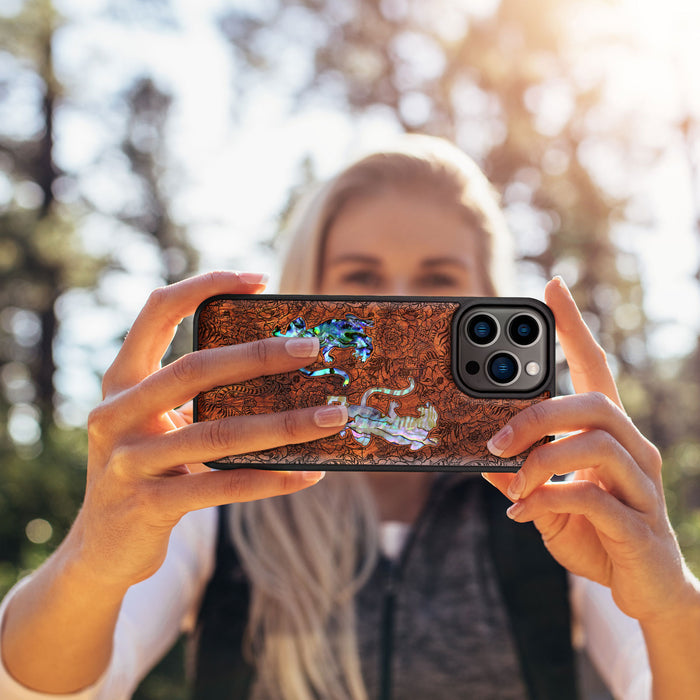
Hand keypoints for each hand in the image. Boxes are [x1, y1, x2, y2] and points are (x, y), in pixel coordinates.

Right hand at [72, 271, 347, 589]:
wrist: (101, 547)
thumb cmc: (146, 470)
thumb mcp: (158, 424)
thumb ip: (197, 397)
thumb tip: (282, 372)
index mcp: (122, 381)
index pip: (157, 312)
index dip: (204, 286)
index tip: (259, 279)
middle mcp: (116, 414)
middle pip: (194, 369)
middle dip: (259, 355)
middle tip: (313, 348)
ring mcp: (128, 461)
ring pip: (218, 433)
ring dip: (285, 424)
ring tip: (333, 417)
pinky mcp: (148, 505)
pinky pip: (222, 487)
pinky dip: (271, 479)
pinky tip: (310, 474)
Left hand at [483, 276, 693, 623]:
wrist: (644, 589)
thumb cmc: (595, 532)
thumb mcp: (546, 499)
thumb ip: (520, 475)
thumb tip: (481, 457)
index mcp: (609, 435)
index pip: (595, 368)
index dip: (575, 327)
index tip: (552, 287)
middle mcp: (633, 450)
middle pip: (594, 403)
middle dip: (538, 415)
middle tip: (495, 440)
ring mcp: (642, 486)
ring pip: (596, 444)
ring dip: (541, 460)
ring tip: (512, 482)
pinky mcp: (639, 525)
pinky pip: (594, 497)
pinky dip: (550, 499)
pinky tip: (525, 512)